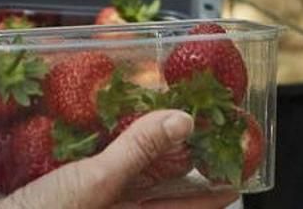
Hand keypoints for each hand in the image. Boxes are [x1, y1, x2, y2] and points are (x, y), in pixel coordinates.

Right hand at [0, 111, 238, 208]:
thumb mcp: (94, 183)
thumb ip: (138, 152)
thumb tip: (185, 121)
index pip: (197, 205)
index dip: (222, 180)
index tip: (241, 150)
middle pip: (163, 184)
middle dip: (178, 149)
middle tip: (194, 110)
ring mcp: (90, 202)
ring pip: (126, 171)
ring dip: (137, 138)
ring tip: (149, 103)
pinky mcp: (61, 191)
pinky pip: (90, 163)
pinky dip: (97, 139)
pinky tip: (91, 114)